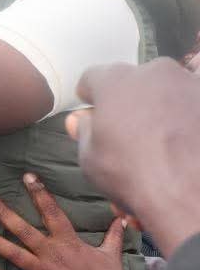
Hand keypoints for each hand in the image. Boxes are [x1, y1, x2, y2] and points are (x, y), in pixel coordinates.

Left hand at [0, 174, 127, 269]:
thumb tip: (122, 218)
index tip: (28, 177)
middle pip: (23, 230)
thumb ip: (113, 236)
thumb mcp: (111, 258)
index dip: (40, 193)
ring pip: (12, 253)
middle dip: (4, 215)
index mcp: (69, 243)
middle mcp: (52, 255)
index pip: (52, 212)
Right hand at [69, 59, 199, 255]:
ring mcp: (189, 85)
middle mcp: (153, 73)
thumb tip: (82, 120)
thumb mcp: (90, 158)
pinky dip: (193, 106)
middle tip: (132, 134)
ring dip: (162, 106)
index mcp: (115, 80)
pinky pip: (197, 96)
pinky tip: (189, 128)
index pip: (92, 78)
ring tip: (165, 142)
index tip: (93, 114)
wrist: (191, 196)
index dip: (91, 98)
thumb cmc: (135, 176)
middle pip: (134, 82)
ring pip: (169, 89)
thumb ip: (83, 131)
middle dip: (129, 103)